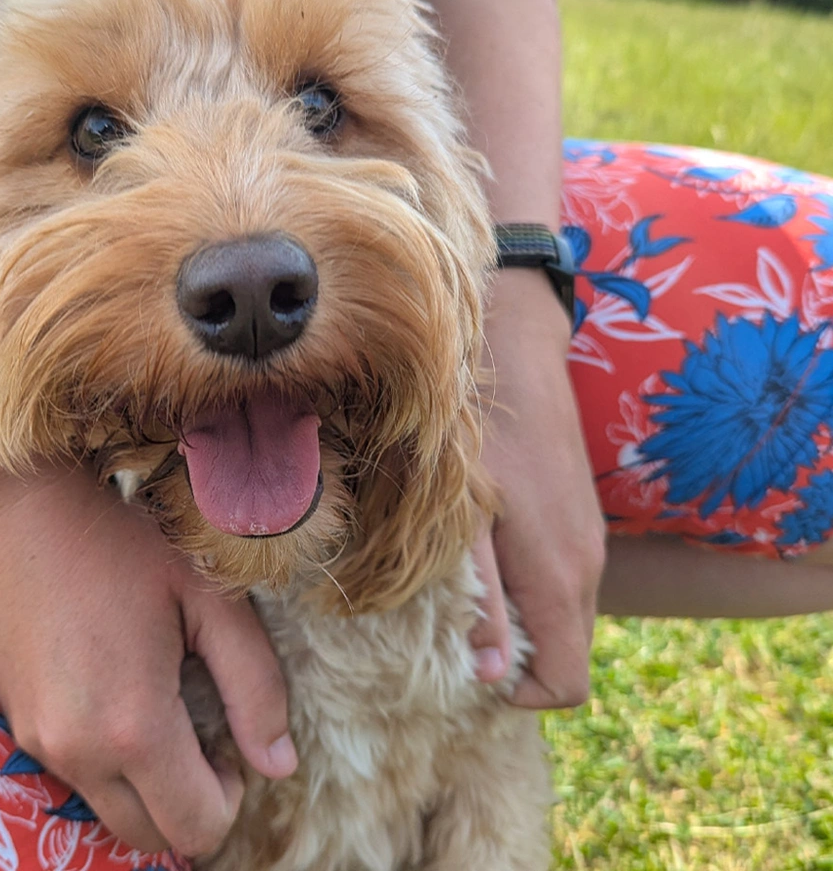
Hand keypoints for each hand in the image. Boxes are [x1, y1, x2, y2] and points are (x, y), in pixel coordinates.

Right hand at [0, 469, 297, 855]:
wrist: (12, 510)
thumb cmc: (119, 542)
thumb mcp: (208, 597)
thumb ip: (255, 684)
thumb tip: (280, 765)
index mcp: (134, 726)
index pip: (196, 829)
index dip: (230, 796)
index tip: (227, 739)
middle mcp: (78, 752)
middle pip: (150, 838)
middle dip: (190, 803)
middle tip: (200, 729)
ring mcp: (39, 742)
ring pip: (110, 813)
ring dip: (147, 787)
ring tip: (160, 705)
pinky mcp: (17, 724)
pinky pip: (76, 778)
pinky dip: (108, 764)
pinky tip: (117, 693)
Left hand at [468, 270, 605, 707]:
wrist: (518, 354)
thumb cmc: (480, 434)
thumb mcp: (465, 521)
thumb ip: (484, 601)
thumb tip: (493, 676)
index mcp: (559, 577)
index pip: (567, 683)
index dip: (521, 693)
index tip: (472, 666)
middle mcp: (586, 566)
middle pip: (566, 650)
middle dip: (518, 658)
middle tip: (458, 626)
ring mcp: (589, 537)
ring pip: (565, 613)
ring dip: (522, 618)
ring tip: (467, 584)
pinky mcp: (580, 514)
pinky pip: (564, 576)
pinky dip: (530, 585)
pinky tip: (487, 547)